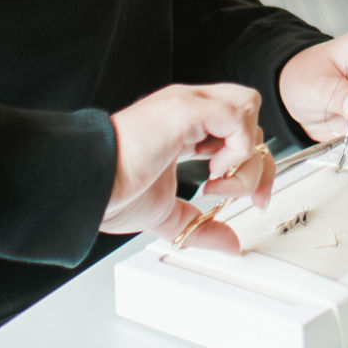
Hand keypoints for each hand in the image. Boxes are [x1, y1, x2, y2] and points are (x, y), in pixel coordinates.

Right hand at [99, 83, 267, 245]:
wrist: (89, 186)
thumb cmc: (113, 189)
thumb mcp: (168, 214)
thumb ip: (201, 225)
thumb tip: (228, 243)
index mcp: (185, 126)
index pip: (240, 129)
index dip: (254, 164)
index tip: (255, 199)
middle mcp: (190, 108)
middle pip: (252, 114)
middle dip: (258, 161)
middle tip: (246, 195)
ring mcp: (188, 104)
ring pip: (249, 109)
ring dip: (244, 154)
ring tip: (217, 180)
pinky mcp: (185, 108)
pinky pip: (237, 115)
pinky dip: (236, 149)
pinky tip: (211, 171)